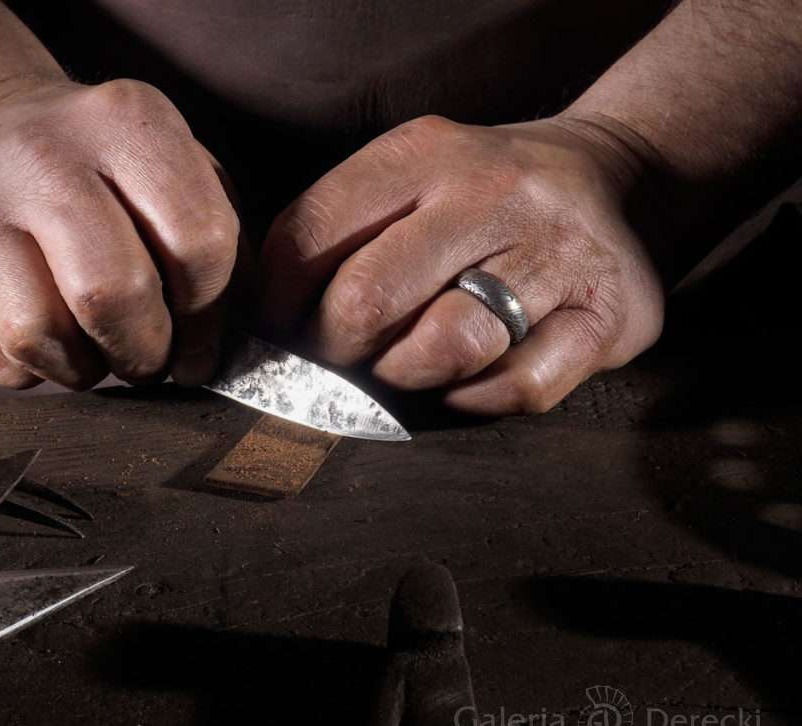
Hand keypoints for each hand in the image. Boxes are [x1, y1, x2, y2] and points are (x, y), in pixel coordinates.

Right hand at [0, 79, 238, 388]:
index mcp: (128, 121)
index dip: (210, 313)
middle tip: (151, 357)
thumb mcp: (184, 182)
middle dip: (148, 350)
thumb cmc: (113, 182)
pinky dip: (41, 367)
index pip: (199, 242)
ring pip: (43, 336)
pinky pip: (4, 358)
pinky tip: (49, 328)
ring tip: (97, 343)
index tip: (200, 337)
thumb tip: (216, 352)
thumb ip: (221, 256)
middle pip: (114, 293)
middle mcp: (42, 154)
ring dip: (88, 367)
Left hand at [258, 115, 664, 414]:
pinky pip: (516, 387)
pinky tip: (469, 378)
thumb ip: (344, 228)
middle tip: (344, 357)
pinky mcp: (606, 315)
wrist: (623, 177)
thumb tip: (274, 322)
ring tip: (409, 363)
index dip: (277, 303)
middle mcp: (490, 194)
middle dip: (336, 350)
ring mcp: (555, 253)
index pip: (309, 235)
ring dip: (407, 375)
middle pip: (366, 299)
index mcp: (423, 154)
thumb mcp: (413, 173)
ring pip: (444, 346)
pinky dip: (477, 398)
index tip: (281, 331)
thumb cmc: (486, 194)